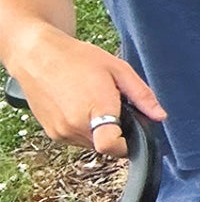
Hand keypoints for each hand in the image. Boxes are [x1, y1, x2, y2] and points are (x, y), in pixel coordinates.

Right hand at [8, 26, 165, 155]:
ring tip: (94, 103)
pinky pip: (76, 139)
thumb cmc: (77, 58)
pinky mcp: (51, 133)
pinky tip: (80, 107)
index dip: (126, 145)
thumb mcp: (118, 69)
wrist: (37, 55)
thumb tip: (160, 116)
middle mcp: (75, 125)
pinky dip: (84, 129)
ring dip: (100, 131)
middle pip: (106, 146)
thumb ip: (141, 95)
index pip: (110, 146)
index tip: (133, 135)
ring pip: (92, 144)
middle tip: (114, 107)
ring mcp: (61, 131)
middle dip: (117, 132)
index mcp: (95, 109)